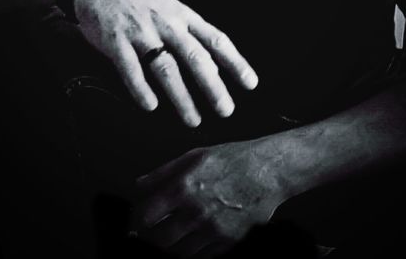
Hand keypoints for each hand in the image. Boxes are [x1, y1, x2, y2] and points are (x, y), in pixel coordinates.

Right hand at [73, 0, 258, 126]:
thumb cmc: (140, 0)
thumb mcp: (171, 9)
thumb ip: (190, 35)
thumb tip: (215, 68)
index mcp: (183, 15)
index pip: (215, 39)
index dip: (235, 61)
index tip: (250, 83)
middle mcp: (166, 23)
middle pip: (195, 56)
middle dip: (212, 85)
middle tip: (225, 109)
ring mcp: (141, 32)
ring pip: (166, 67)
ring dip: (181, 96)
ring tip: (193, 118)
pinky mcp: (116, 40)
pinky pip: (130, 68)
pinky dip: (141, 88)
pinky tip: (150, 105)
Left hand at [131, 141, 287, 256]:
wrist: (268, 171)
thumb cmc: (231, 159)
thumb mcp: (193, 156)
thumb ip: (162, 173)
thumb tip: (138, 186)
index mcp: (183, 187)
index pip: (146, 217)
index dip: (137, 222)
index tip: (137, 222)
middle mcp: (195, 212)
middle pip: (160, 241)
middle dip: (152, 239)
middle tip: (150, 234)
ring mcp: (212, 230)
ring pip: (180, 253)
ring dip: (171, 247)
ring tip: (171, 237)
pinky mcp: (228, 242)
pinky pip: (202, 256)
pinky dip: (193, 251)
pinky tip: (192, 239)